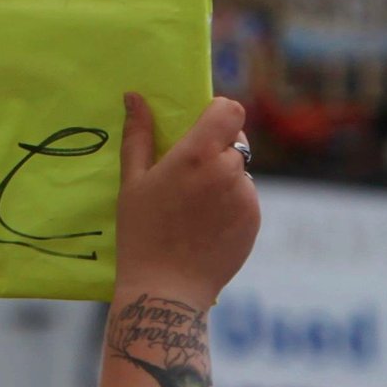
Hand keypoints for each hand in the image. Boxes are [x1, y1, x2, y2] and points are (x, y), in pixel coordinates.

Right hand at [115, 92, 258, 301]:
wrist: (167, 289)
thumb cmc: (142, 232)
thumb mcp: (132, 182)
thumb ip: (138, 135)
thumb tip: (135, 97)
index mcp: (198, 154)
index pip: (230, 110)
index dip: (218, 113)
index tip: (201, 126)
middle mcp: (229, 170)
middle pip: (235, 140)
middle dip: (217, 148)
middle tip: (190, 173)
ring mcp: (245, 196)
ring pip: (240, 170)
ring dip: (224, 177)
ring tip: (195, 207)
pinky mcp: (254, 219)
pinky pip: (245, 197)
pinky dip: (231, 203)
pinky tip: (206, 225)